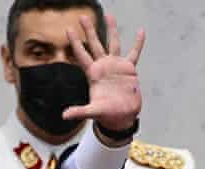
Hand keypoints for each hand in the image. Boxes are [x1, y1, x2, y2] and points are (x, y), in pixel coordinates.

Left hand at [63, 14, 144, 138]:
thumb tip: (64, 116)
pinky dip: (138, 43)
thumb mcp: (93, 112)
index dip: (75, 42)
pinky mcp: (129, 69)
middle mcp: (103, 67)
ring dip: (111, 30)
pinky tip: (140, 31)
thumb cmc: (107, 115)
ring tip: (109, 15)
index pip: (82, 55)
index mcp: (93, 74)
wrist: (122, 117)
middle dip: (89, 30)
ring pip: (113, 43)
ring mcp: (116, 66)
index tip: (68, 29)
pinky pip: (134, 53)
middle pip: (95, 44)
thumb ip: (79, 111)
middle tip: (82, 16)